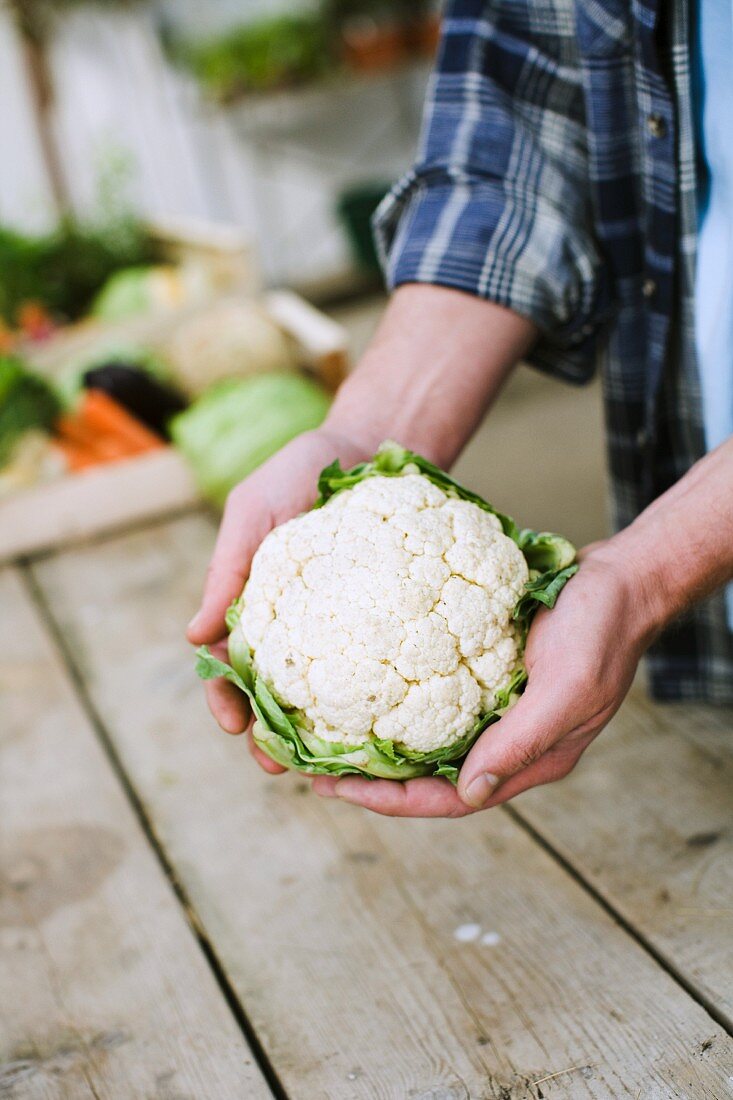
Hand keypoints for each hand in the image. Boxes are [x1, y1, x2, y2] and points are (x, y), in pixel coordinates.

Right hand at [187, 427, 368, 765]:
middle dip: (267, 733)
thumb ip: (227, 568)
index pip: (227, 663)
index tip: (233, 726)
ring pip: (321, 688)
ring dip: (314, 729)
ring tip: (323, 764)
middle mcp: (293, 622)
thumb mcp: (253, 510)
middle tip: (276, 767)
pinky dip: (367, 697)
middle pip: (272, 690)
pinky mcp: (381, 616)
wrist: (370, 444)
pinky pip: (372, 662)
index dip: (224, 699)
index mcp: (253, 603)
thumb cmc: (301, 471)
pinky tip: (378, 724)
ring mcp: (338, 624)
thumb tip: (194, 637)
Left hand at [312, 545, 660, 815]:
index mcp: (529, 757)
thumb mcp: (568, 689)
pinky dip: (401, 703)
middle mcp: (508, 741)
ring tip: (331, 739)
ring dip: (383, 746)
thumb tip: (470, 790)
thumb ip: (521, 741)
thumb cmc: (601, 631)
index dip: (392, 800)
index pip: (450, 798)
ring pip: (430, 743)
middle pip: (432, 778)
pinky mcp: (490, 677)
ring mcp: (499, 710)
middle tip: (317, 771)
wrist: (622, 581)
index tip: (338, 789)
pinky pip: (437, 701)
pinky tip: (370, 688)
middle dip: (376, 782)